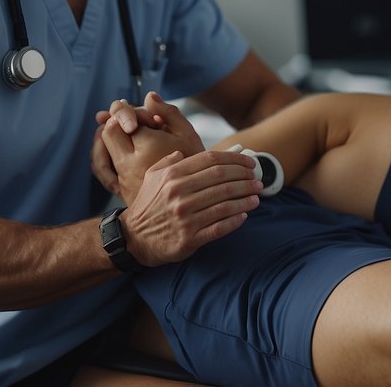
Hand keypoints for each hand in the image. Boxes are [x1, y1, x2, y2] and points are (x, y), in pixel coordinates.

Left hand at [91, 92, 202, 195]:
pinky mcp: (119, 188)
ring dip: (109, 133)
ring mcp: (121, 177)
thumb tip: (149, 97)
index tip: (150, 118)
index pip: (125, 117)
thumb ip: (168, 113)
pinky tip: (111, 147)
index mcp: (147, 146)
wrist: (191, 203)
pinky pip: (100, 166)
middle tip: (135, 121)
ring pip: (101, 146)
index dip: (136, 112)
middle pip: (108, 129)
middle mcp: (129, 162)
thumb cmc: (194, 166)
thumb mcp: (188, 135)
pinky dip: (102, 152)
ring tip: (124, 130)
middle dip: (119, 119)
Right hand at [99, 112, 261, 265]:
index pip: (212, 161)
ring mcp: (185, 217)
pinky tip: (245, 215)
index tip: (250, 162)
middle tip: (258, 179)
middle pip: (222, 180)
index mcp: (172, 176)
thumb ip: (169, 162)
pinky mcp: (189, 238)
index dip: (236, 160)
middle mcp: (179, 194)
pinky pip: (219, 227)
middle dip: (245, 177)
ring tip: (256, 196)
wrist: (133, 238)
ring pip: (224, 203)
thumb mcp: (151, 177)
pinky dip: (235, 220)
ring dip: (245, 198)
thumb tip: (185, 151)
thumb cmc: (147, 205)